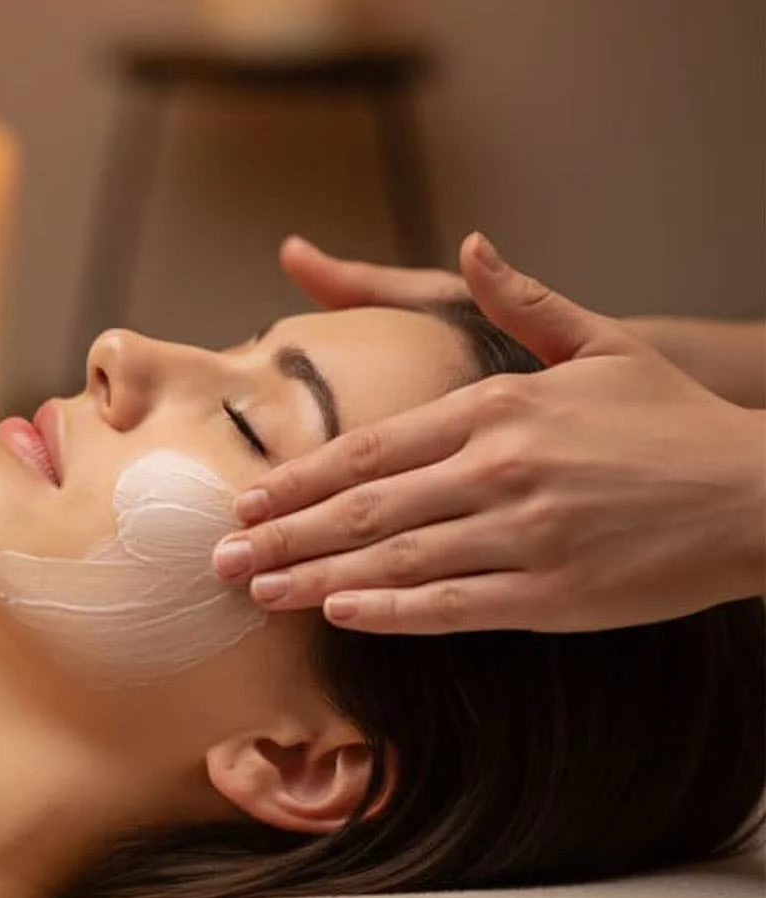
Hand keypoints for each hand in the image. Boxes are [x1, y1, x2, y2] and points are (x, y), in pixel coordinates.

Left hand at [213, 233, 765, 633]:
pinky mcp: (554, 594)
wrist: (759, 493)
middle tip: (223, 557)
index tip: (249, 498)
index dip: (300, 477)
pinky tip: (341, 614)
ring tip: (260, 590)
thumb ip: (525, 299)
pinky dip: (392, 611)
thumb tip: (471, 243)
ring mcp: (525, 534)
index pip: (371, 448)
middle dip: (284, 534)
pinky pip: (454, 606)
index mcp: (499, 407)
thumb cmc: (671, 422)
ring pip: (396, 559)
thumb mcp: (602, 343)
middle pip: (364, 507)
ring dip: (316, 577)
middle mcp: (500, 469)